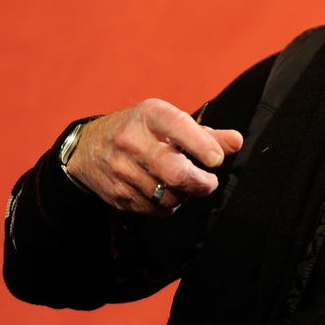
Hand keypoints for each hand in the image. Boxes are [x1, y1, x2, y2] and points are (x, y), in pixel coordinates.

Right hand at [65, 98, 242, 214]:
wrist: (87, 148)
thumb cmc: (139, 131)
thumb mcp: (168, 122)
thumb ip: (206, 134)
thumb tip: (236, 141)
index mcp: (150, 116)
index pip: (179, 128)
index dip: (202, 145)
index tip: (216, 160)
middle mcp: (132, 141)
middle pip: (175, 172)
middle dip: (200, 183)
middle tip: (208, 182)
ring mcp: (122, 169)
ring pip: (166, 195)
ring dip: (184, 195)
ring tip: (185, 185)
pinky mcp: (117, 193)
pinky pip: (153, 208)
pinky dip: (167, 205)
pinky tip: (165, 192)